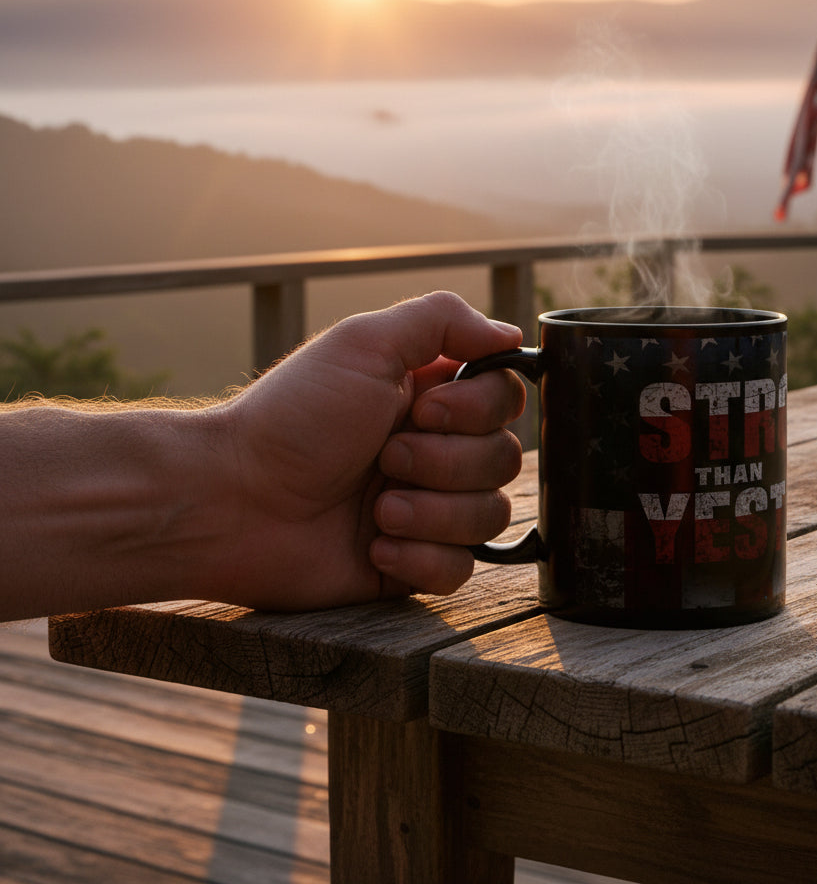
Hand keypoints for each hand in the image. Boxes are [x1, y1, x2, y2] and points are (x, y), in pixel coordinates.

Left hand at [207, 292, 524, 610]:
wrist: (233, 501)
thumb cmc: (292, 418)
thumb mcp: (363, 344)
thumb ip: (442, 321)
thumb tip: (510, 333)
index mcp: (429, 398)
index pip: (505, 400)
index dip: (476, 410)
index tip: (421, 410)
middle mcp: (435, 451)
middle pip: (506, 459)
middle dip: (444, 462)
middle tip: (384, 457)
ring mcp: (426, 509)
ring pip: (492, 516)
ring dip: (432, 510)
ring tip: (375, 509)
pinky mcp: (412, 564)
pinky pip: (461, 569)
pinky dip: (420, 557)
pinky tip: (375, 546)